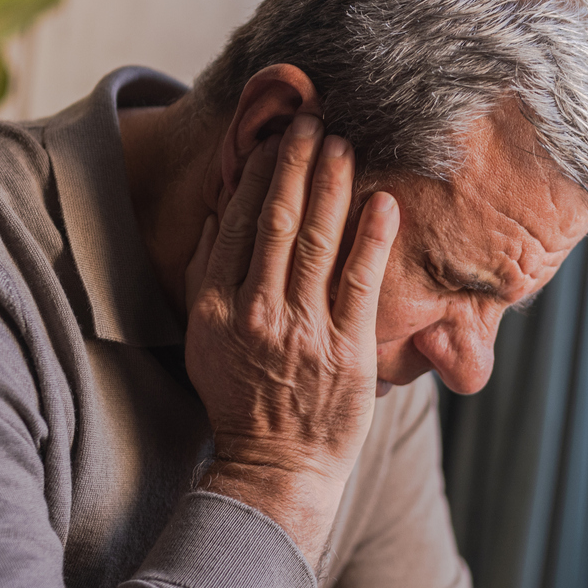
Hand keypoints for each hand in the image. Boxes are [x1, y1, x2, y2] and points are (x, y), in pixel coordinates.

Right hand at [184, 113, 398, 564]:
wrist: (275, 468)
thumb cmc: (241, 400)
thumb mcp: (203, 340)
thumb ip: (208, 277)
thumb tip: (218, 214)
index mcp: (216, 308)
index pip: (238, 224)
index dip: (257, 174)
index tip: (274, 137)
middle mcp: (256, 314)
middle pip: (277, 220)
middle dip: (295, 163)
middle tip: (313, 119)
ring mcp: (303, 332)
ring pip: (317, 241)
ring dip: (332, 185)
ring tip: (343, 143)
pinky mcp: (347, 352)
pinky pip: (360, 282)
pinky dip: (372, 238)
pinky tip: (384, 202)